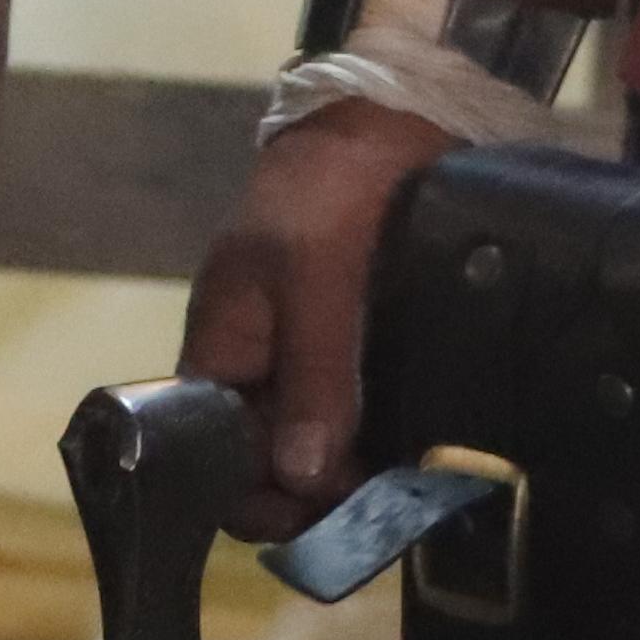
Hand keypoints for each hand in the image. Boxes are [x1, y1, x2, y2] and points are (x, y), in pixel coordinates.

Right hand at [177, 99, 445, 533]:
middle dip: (318, 501)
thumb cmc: (328, 192)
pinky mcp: (355, 354)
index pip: (214, 462)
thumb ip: (311, 372)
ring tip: (414, 492)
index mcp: (219, 356)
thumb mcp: (312, 274)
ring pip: (319, 452)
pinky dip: (383, 444)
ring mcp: (306, 366)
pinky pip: (359, 420)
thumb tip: (302, 478)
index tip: (323, 517)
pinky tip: (424, 457)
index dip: (261, 501)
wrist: (384, 123)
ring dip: (358, 479)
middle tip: (385, 508)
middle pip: (270, 470)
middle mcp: (257, 374)